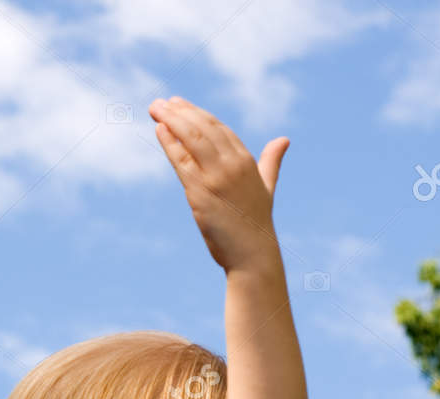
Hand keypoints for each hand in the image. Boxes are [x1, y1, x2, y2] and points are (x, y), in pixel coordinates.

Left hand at [148, 95, 287, 273]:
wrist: (252, 254)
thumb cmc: (256, 223)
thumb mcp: (267, 186)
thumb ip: (271, 161)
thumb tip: (284, 140)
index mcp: (247, 161)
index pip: (218, 128)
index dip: (197, 113)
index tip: (178, 103)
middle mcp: (232, 164)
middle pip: (203, 128)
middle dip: (180, 111)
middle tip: (159, 103)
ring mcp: (216, 177)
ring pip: (191, 138)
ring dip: (171, 120)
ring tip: (155, 108)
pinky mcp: (200, 192)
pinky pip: (182, 161)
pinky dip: (170, 143)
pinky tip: (159, 129)